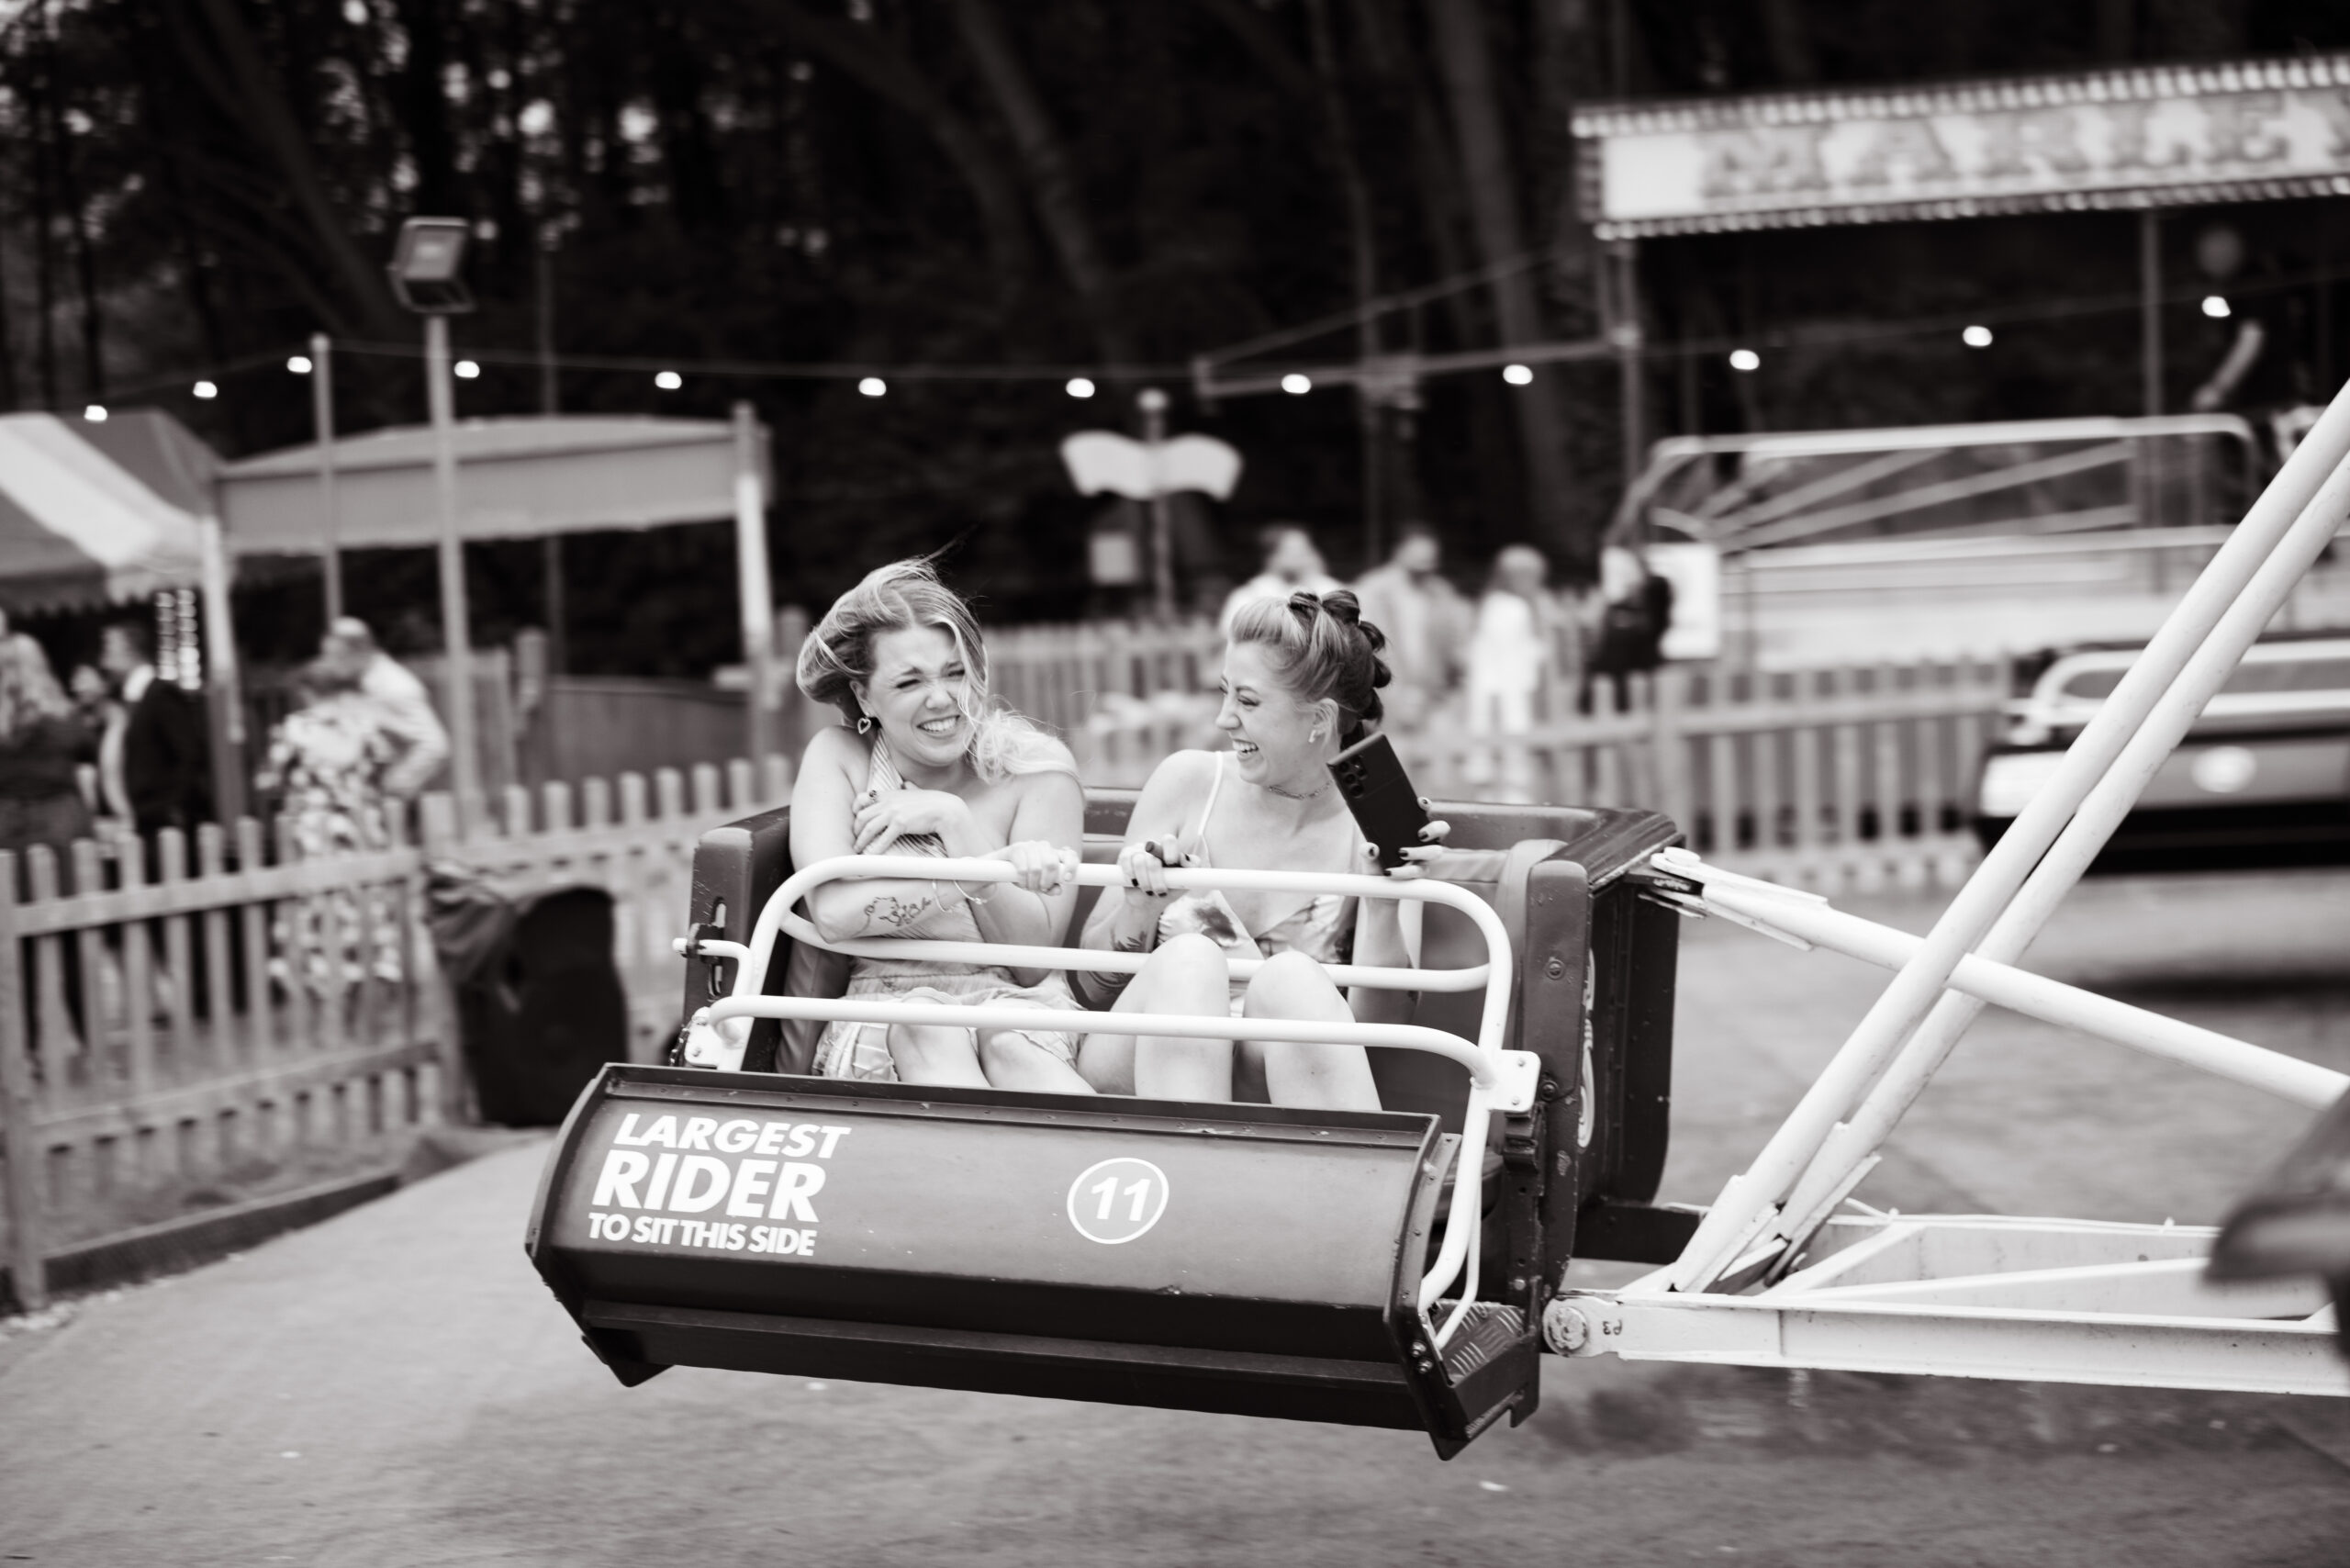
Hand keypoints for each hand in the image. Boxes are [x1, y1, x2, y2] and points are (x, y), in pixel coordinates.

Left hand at [852, 786, 968, 852]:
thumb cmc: (933, 802)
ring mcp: (893, 812)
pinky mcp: (900, 823)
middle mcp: (888, 802)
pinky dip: (875, 849)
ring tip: (858, 849)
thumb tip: (906, 784)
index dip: (855, 808)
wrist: (945, 809)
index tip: (855, 818)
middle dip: (856, 829)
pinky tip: (872, 856)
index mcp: (889, 794)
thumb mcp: (917, 792)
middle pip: (863, 816)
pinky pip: (883, 838)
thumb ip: (909, 788)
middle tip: (856, 839)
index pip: (863, 797)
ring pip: (869, 828)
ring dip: (861, 840)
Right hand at [998, 839, 1077, 893]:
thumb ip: (1050, 888)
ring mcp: (1030, 845)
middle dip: (1047, 882)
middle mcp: (1044, 846)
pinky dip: (1023, 881)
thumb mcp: (1039, 884)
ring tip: (1029, 887)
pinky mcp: (1016, 848)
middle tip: (1041, 889)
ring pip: (1037, 868)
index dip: (1071, 866)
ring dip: (1033, 883)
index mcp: (1054, 853)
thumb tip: (1058, 891)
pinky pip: (1023, 869)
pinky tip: (1022, 883)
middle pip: (1052, 864)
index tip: (1066, 879)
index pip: (1069, 854)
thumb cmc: (1024, 875)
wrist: (1000, 867)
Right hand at [1116, 836, 1181, 907]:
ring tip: (1148, 890)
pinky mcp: (1125, 856)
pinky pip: (1126, 860)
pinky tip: (1135, 882)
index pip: (1169, 840)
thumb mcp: (1184, 882)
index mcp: (1168, 850)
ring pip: (1140, 861)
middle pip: (1154, 856)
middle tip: (1160, 891)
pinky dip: (1130, 873)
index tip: (1171, 863)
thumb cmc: (1169, 890)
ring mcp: (1138, 850)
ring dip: (1144, 880)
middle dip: (1157, 878)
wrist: (1148, 902)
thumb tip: (1184, 858)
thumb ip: (1191, 868)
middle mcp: (1153, 847)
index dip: (1170, 850)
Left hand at [1367, 802, 1450, 879]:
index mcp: (1410, 826)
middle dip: (1433, 829)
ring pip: (1435, 852)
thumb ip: (1365, 849)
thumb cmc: (1374, 860)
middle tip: (1420, 834)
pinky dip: (1403, 871)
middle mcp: (1421, 840)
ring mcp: (1423, 856)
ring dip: (1418, 852)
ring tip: (1401, 853)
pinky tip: (1390, 871)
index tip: (1421, 803)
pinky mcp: (1419, 871)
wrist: (1374, 882)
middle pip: (1441, 829)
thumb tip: (1371, 848)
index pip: (1423, 810)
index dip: (1425, 805)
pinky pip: (1418, 870)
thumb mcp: (1366, 852)